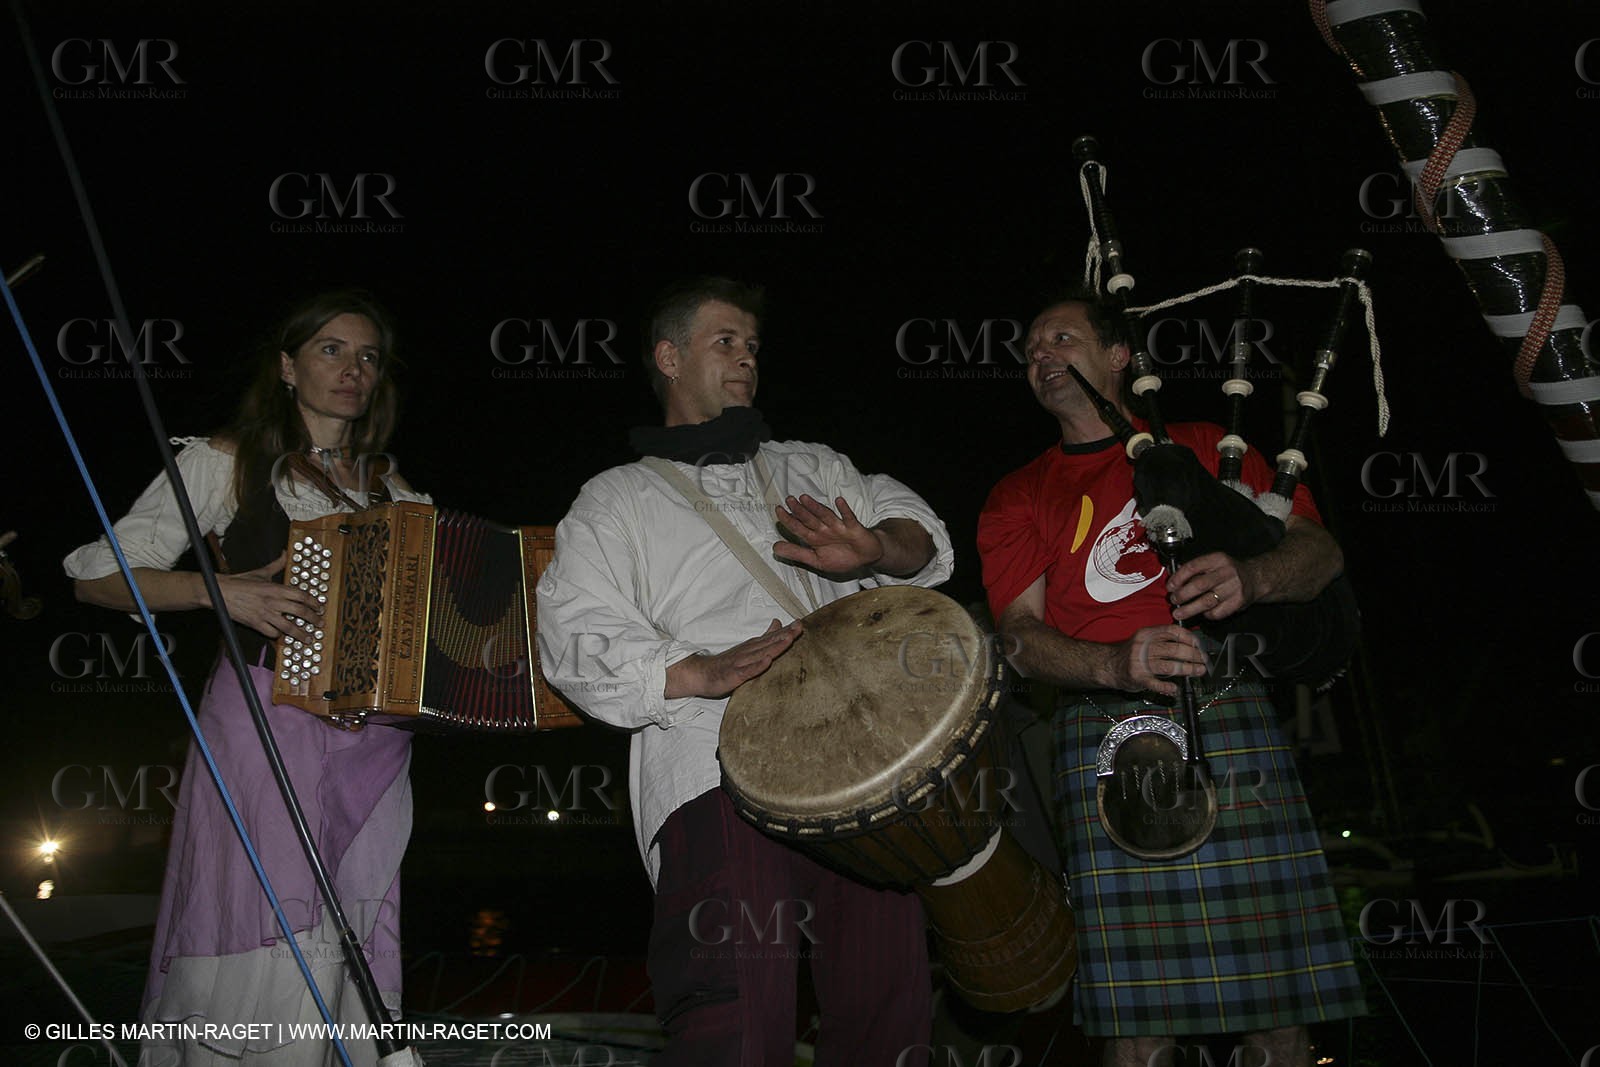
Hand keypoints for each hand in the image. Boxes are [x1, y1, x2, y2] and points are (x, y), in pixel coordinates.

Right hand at [216, 552, 324, 639]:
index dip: (314, 602)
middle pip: (300, 612)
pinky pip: (271, 633)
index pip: (301, 595)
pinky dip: (278, 635)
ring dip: (300, 634)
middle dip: (313, 619)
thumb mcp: (261, 572)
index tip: (320, 607)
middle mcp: (273, 601)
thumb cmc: (240, 582)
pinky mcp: (255, 624)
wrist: (219, 591)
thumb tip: (285, 553)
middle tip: (320, 624)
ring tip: (308, 638)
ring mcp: (264, 614)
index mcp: (276, 588)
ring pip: (288, 627)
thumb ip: (277, 564)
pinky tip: (282, 635)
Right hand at [665, 619, 803, 698]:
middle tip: (799, 627)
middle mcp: (749, 651)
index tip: (800, 623)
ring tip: (788, 639)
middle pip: (770, 642)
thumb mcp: (749, 647)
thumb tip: (778, 622)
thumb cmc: (728, 662)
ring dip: (775, 646)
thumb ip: (765, 636)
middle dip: (785, 635)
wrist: (702, 674)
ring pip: (761, 653)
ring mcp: (742, 662)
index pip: (772, 637)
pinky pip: (748, 670)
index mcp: (754, 646)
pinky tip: (767, 661)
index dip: (787, 630)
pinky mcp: (734, 674)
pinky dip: (758, 665)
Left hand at [770, 494, 882, 575]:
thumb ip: (797, 554)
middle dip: (799, 510)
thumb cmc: (842, 558)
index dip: (788, 520)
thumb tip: (774, 548)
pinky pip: (849, 518)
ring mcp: (839, 527)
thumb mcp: (817, 561)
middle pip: (810, 519)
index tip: (778, 510)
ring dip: (815, 507)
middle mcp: (825, 530)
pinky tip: (839, 501)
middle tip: (789, 500)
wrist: (865, 558)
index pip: (798, 527)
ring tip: (804, 498)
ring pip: (825, 516)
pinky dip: (844, 510)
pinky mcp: (854, 528)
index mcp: (814, 538)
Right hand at [1108, 624, 1206, 697]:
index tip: (1200, 645)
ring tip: (1199, 671)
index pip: (1172, 631)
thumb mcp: (1144, 640)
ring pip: (1169, 665)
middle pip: (1174, 649)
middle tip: (1204, 661)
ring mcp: (1140, 662)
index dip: (1189, 638)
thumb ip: (1163, 640)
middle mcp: (1143, 646)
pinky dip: (1167, 686)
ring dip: (1187, 669)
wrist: (1107, 665)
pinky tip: (1175, 689)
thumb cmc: (1131, 653)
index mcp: (1147, 634)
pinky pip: (1155, 683)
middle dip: (1194, 655)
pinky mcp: (1137, 677)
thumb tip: (1190, 644)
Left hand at [1168, 551, 1256, 621]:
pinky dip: (1206, 614)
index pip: (1193, 567)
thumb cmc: (1229, 571)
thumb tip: (1174, 578)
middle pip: (1199, 585)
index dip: (1178, 578)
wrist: (1255, 578)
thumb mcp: (1214, 563)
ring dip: (1189, 609)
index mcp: (1218, 559)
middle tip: (1173, 600)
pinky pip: (1217, 612)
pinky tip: (1202, 613)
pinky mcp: (1238, 602)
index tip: (1170, 586)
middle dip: (1182, 595)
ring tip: (1179, 613)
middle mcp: (1227, 572)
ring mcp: (1234, 588)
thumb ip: (1196, 569)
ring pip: (1207, 601)